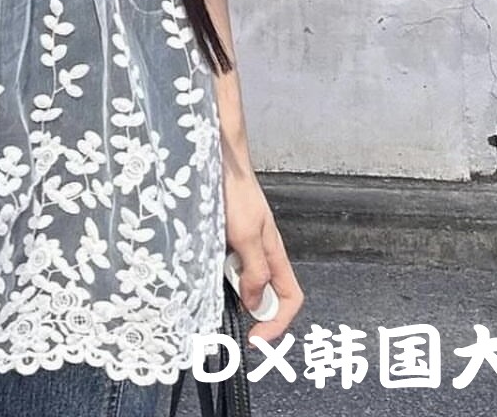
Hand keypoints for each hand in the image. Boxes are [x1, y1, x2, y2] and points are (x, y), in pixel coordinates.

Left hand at [222, 166, 303, 348]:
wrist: (216, 158)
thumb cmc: (233, 190)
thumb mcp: (245, 234)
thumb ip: (254, 269)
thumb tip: (255, 302)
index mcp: (274, 252)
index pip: (290, 297)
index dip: (278, 321)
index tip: (256, 337)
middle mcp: (262, 250)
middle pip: (268, 293)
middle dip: (254, 311)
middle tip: (231, 321)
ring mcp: (245, 243)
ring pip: (246, 280)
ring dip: (234, 293)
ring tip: (216, 295)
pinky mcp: (227, 235)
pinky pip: (229, 265)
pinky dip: (220, 276)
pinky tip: (206, 272)